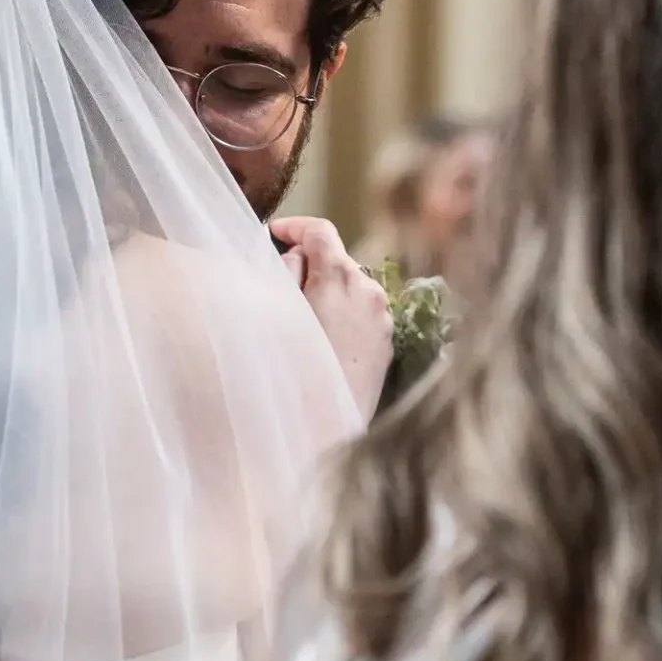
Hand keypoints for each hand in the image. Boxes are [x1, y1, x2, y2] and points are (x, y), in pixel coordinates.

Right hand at [270, 216, 393, 415]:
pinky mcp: (387, 343)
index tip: (274, 234)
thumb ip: (284, 274)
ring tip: (300, 318)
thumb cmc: (292, 374)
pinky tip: (321, 340)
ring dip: (326, 290)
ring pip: (350, 287)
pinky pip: (363, 313)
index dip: (294, 227)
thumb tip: (294, 258)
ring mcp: (382, 318)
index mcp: (339, 278)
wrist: (324, 433)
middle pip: (336, 259)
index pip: (321, 231)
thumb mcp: (276, 313)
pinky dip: (342, 313)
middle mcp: (368, 291)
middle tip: (278, 284)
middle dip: (308, 264)